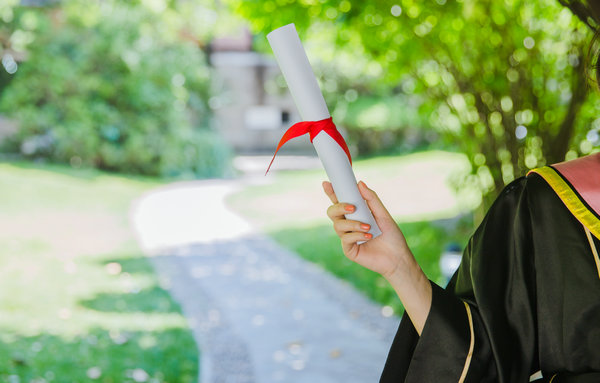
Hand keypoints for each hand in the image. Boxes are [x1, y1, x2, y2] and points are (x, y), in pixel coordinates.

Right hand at [323, 180, 431, 333]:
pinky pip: (345, 239)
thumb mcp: (383, 214)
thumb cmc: (391, 236)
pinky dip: (357, 235)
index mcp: (355, 215)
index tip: (327, 183)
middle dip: (339, 207)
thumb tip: (360, 183)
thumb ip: (371, 199)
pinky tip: (368, 236)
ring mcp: (347, 237)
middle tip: (352, 207)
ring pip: (338, 225)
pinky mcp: (348, 249)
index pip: (339, 201)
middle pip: (332, 212)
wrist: (398, 258)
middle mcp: (348, 225)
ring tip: (368, 227)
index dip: (331, 192)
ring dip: (353, 224)